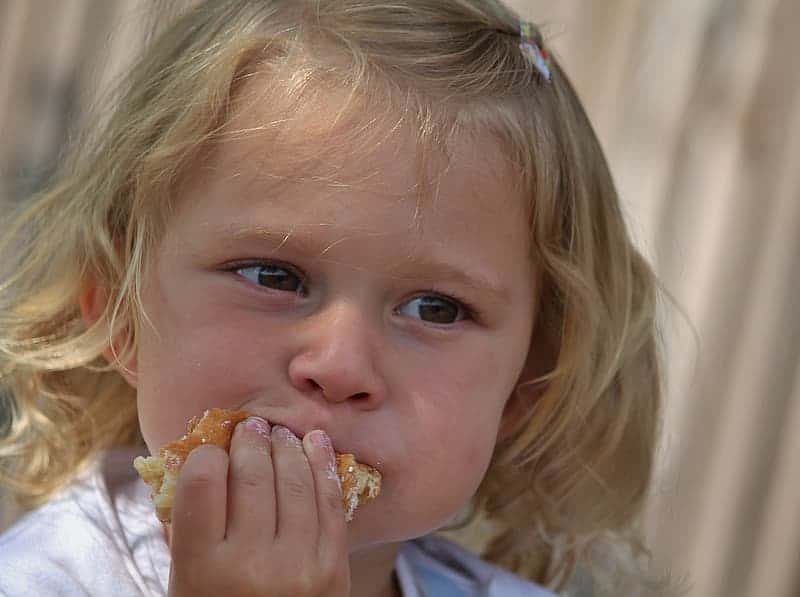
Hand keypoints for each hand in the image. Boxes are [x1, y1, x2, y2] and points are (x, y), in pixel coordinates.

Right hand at [167, 417, 350, 596]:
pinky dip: (323, 467)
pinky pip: (330, 504)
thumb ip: (191, 525)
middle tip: (252, 427)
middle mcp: (250, 567)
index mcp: (200, 569)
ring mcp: (297, 568)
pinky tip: (315, 444)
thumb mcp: (187, 578)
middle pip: (252, 478)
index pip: (202, 483)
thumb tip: (203, 456)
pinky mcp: (333, 569)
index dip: (207, 456)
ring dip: (288, 447)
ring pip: (295, 483)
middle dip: (252, 441)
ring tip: (280, 433)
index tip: (212, 451)